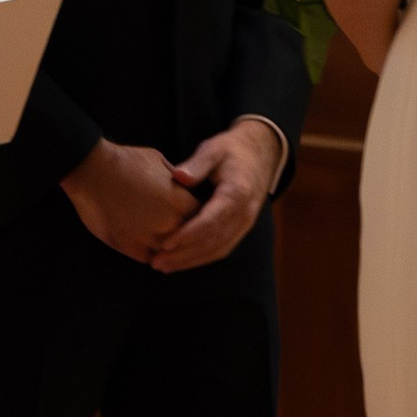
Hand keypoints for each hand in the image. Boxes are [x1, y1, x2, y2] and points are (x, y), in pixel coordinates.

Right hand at [65, 137, 192, 261]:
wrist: (92, 170)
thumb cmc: (126, 161)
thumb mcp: (159, 161)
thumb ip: (176, 180)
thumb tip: (183, 186)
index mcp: (180, 202)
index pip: (200, 218)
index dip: (195, 216)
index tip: (188, 215)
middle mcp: (169, 223)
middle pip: (187, 238)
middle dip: (182, 233)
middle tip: (173, 229)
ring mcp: (149, 238)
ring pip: (168, 252)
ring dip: (165, 247)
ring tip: (160, 240)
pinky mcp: (129, 247)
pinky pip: (147, 258)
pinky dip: (147, 253)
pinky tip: (143, 244)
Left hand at [150, 118, 279, 274]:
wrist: (259, 155)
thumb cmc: (231, 151)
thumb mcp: (214, 149)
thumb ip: (198, 163)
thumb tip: (178, 176)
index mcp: (236, 193)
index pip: (211, 221)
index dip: (188, 235)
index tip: (165, 244)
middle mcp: (243, 214)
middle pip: (213, 241)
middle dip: (184, 255)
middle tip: (157, 263)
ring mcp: (244, 224)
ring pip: (217, 250)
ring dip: (191, 261)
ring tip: (164, 267)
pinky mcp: (240, 229)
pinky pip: (222, 248)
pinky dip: (201, 258)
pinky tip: (181, 262)